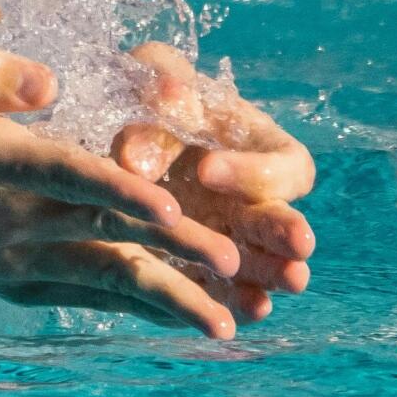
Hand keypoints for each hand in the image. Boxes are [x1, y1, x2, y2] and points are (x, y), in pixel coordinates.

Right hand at [0, 24, 256, 337]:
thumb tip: (45, 82)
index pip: (58, 172)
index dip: (114, 189)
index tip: (170, 205)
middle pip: (96, 233)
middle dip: (170, 251)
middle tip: (235, 263)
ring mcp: (2, 259)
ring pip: (99, 279)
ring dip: (166, 299)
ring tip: (227, 320)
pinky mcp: (9, 283)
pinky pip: (85, 296)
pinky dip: (138, 307)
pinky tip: (189, 313)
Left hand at [108, 41, 314, 327]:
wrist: (99, 133)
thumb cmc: (138, 94)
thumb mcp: (148, 75)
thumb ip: (161, 82)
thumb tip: (166, 111)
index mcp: (255, 147)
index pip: (282, 162)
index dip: (253, 169)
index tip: (206, 171)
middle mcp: (250, 198)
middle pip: (282, 221)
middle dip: (286, 235)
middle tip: (297, 247)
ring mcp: (225, 237)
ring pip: (257, 266)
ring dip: (263, 282)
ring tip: (264, 301)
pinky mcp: (194, 268)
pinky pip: (214, 291)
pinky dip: (216, 304)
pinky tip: (219, 321)